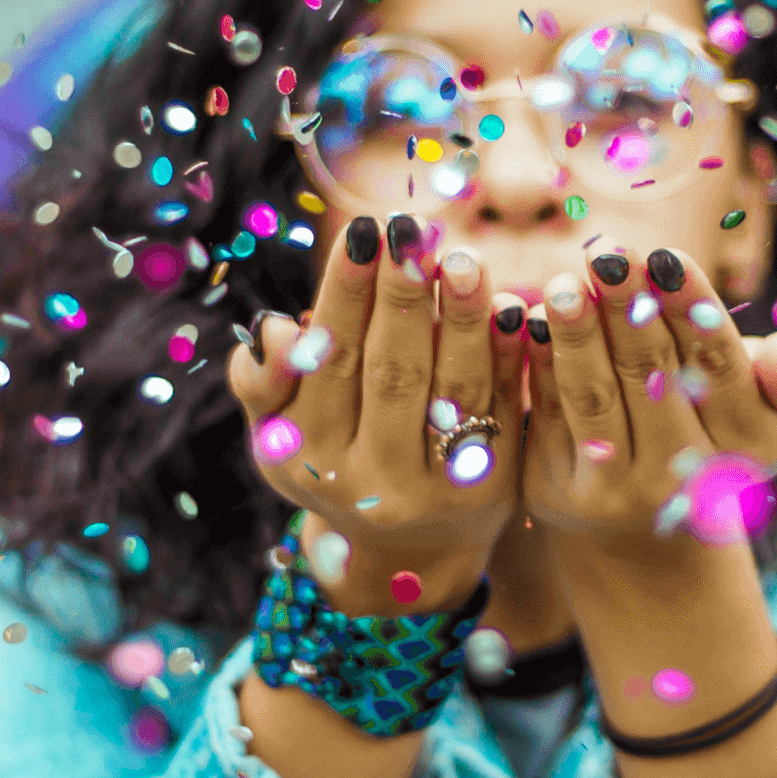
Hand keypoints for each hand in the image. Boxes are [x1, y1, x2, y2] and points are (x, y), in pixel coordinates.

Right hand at [226, 213, 528, 613]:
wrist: (404, 547)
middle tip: (411, 231)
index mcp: (307, 455)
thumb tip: (275, 330)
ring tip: (463, 258)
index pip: (329, 360)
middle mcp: (370, 481)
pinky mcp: (492, 488)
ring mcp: (435, 490)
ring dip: (460, 318)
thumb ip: (264, 382)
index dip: (346, 294)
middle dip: (402, 296)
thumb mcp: (279, 433)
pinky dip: (507, 357)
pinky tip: (512, 308)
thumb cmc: (332, 459)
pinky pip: (502, 410)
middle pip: (391, 373)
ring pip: (452, 389)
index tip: (362, 232)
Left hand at [519, 238, 776, 550]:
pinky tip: (528, 318)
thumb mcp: (769, 412)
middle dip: (628, 308)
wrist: (647, 521)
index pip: (718, 367)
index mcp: (746, 446)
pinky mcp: (557, 491)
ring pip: (594, 397)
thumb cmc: (713, 428)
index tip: (666, 256)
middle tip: (608, 252)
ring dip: (577, 334)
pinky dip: (539, 363)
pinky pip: (548, 414)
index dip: (691, 309)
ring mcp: (618, 490)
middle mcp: (682, 476)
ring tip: (564, 283)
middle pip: (652, 376)